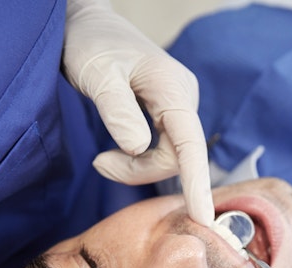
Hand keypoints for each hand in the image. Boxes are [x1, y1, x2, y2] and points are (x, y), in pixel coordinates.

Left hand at [62, 0, 213, 224]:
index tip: (202, 217)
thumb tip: (138, 148)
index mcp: (172, 88)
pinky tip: (112, 153)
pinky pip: (161, 150)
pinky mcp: (167, 115)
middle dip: (138, 171)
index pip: (190, 143)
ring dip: (135, 167)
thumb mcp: (97, 75)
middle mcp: (183, 99)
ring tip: (101, 160)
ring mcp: (177, 108)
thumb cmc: (92, 44)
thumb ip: (117, 111)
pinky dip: (136, 160)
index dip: (197, 183)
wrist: (88, 26)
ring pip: (168, 157)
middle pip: (176, 157)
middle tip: (99, 164)